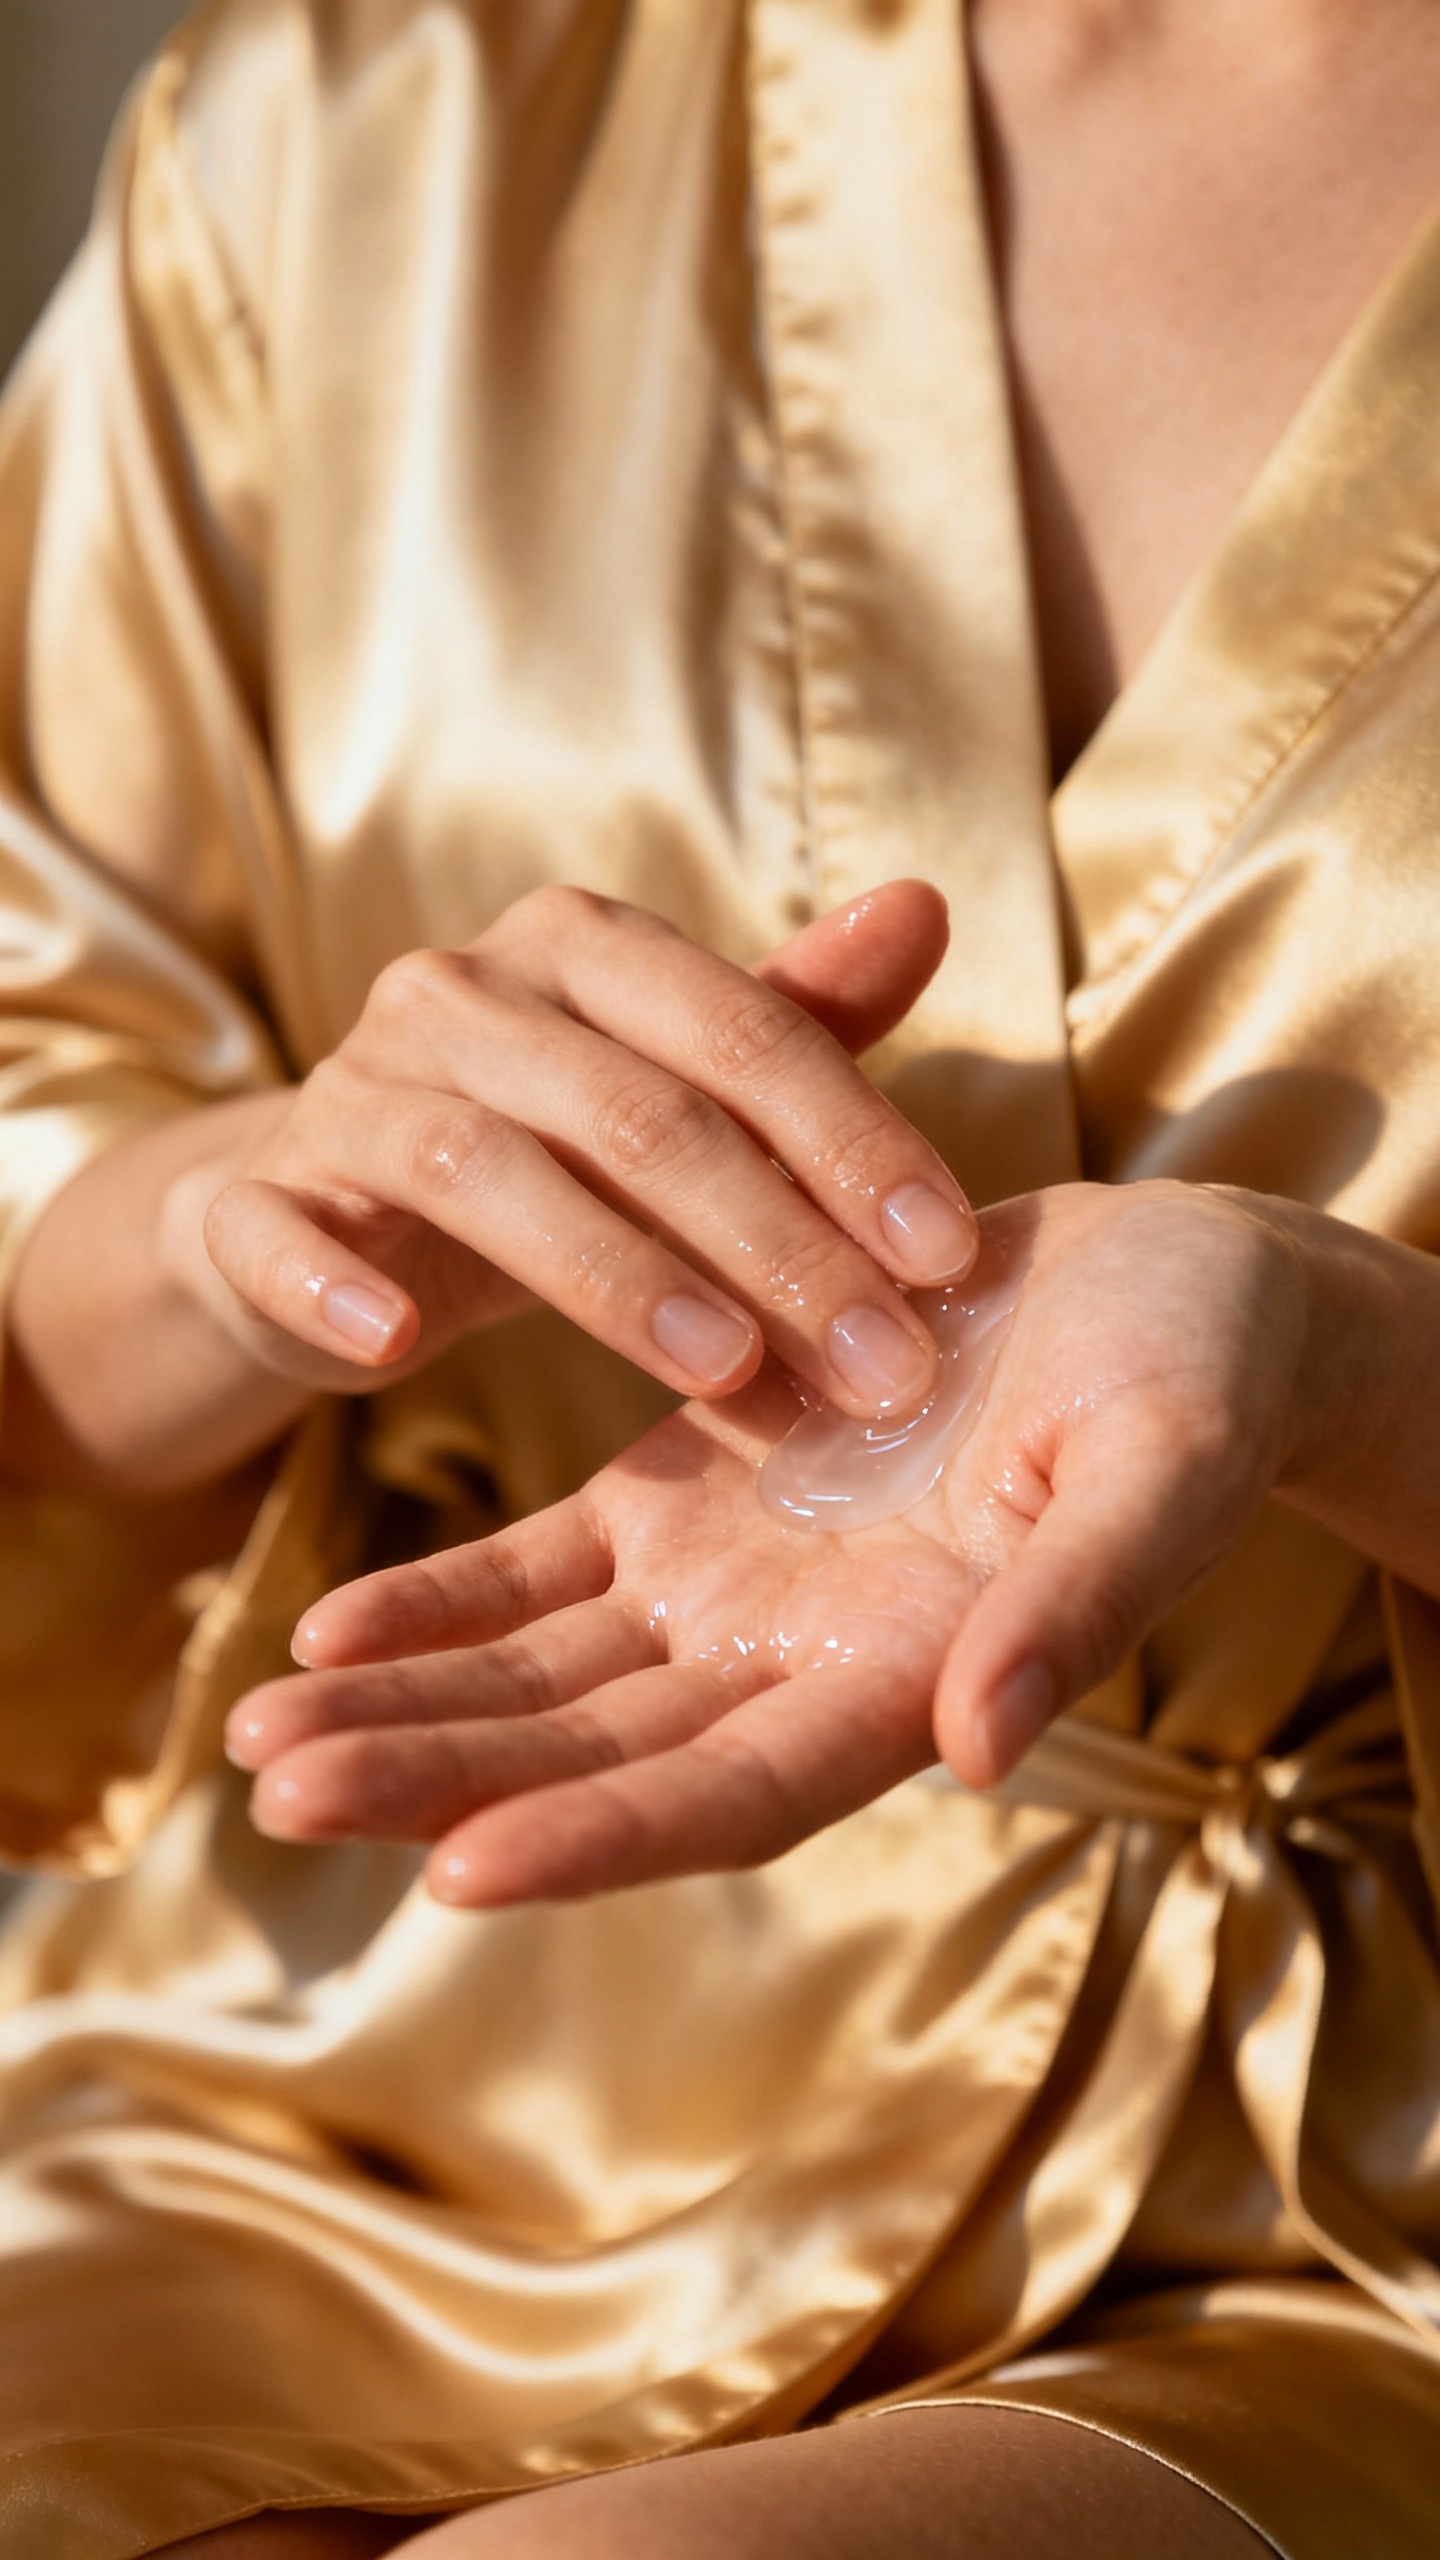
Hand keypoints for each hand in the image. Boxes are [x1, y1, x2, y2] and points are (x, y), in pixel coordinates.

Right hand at [163, 883, 976, 1417]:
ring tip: (725, 1371)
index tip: (949, 1257)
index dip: (853, 1140)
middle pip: (634, 1112)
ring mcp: (350, 1093)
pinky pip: (281, 1235)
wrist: (338, 1206)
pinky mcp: (261, 1200)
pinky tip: (398, 1348)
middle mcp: (458, 993)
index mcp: (580, 948)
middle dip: (775, 1244)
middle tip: (879, 1363)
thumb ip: (797, 1017)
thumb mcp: (677, 1079)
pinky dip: (333, 1286)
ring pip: (483, 1170)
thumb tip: (927, 905)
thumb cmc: (552, 1142)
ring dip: (612, 1277)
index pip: (740, 1031)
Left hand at [228, 1180, 1322, 1903]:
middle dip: (437, 1780)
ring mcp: (739, 1584)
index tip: (457, 1870)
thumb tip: (978, 1744)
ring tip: (255, 1729)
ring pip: (544, 1673)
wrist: (1175, 1294)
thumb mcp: (1160, 1473)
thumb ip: (1071, 1608)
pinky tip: (330, 1624)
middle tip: (275, 1792)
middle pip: (593, 1754)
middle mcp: (804, 1660)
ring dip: (406, 1704)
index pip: (731, 1793)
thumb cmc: (1200, 1382)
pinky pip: (548, 1565)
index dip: (602, 1834)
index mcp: (909, 1679)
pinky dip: (445, 1596)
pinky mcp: (698, 1494)